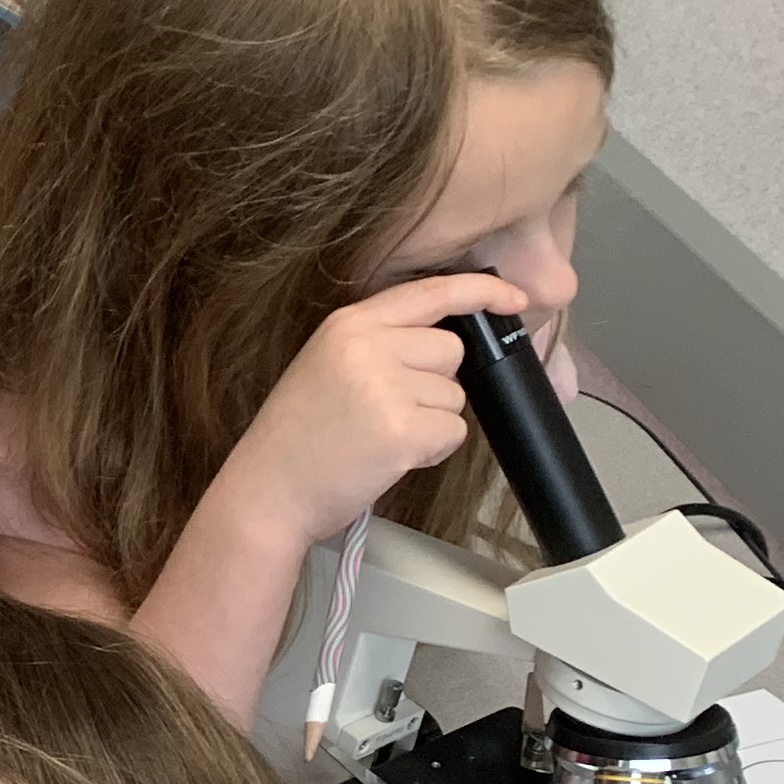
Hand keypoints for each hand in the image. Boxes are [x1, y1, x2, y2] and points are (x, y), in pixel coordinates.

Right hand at [216, 270, 535, 550]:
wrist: (267, 491)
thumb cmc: (298, 437)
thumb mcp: (327, 365)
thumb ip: (379, 343)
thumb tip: (448, 343)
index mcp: (348, 324)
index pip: (431, 292)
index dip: (482, 291)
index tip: (516, 298)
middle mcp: (367, 346)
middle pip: (451, 350)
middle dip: (435, 383)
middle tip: (386, 411)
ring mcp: (384, 387)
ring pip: (454, 396)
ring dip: (431, 422)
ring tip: (380, 437)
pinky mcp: (401, 430)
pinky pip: (453, 432)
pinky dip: (432, 450)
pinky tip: (391, 456)